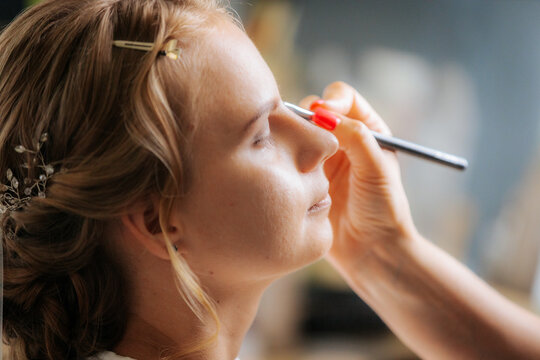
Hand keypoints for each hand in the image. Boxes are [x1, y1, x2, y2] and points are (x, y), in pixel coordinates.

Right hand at [300, 82, 416, 272]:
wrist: (369, 251)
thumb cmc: (383, 210)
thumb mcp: (376, 169)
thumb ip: (355, 137)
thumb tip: (324, 114)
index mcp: (366, 130)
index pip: (343, 98)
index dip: (331, 102)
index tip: (322, 117)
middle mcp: (341, 141)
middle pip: (314, 111)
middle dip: (306, 119)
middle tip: (305, 137)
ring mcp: (320, 159)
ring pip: (297, 134)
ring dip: (294, 139)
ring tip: (296, 156)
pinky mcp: (302, 178)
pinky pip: (286, 158)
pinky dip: (284, 159)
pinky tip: (288, 172)